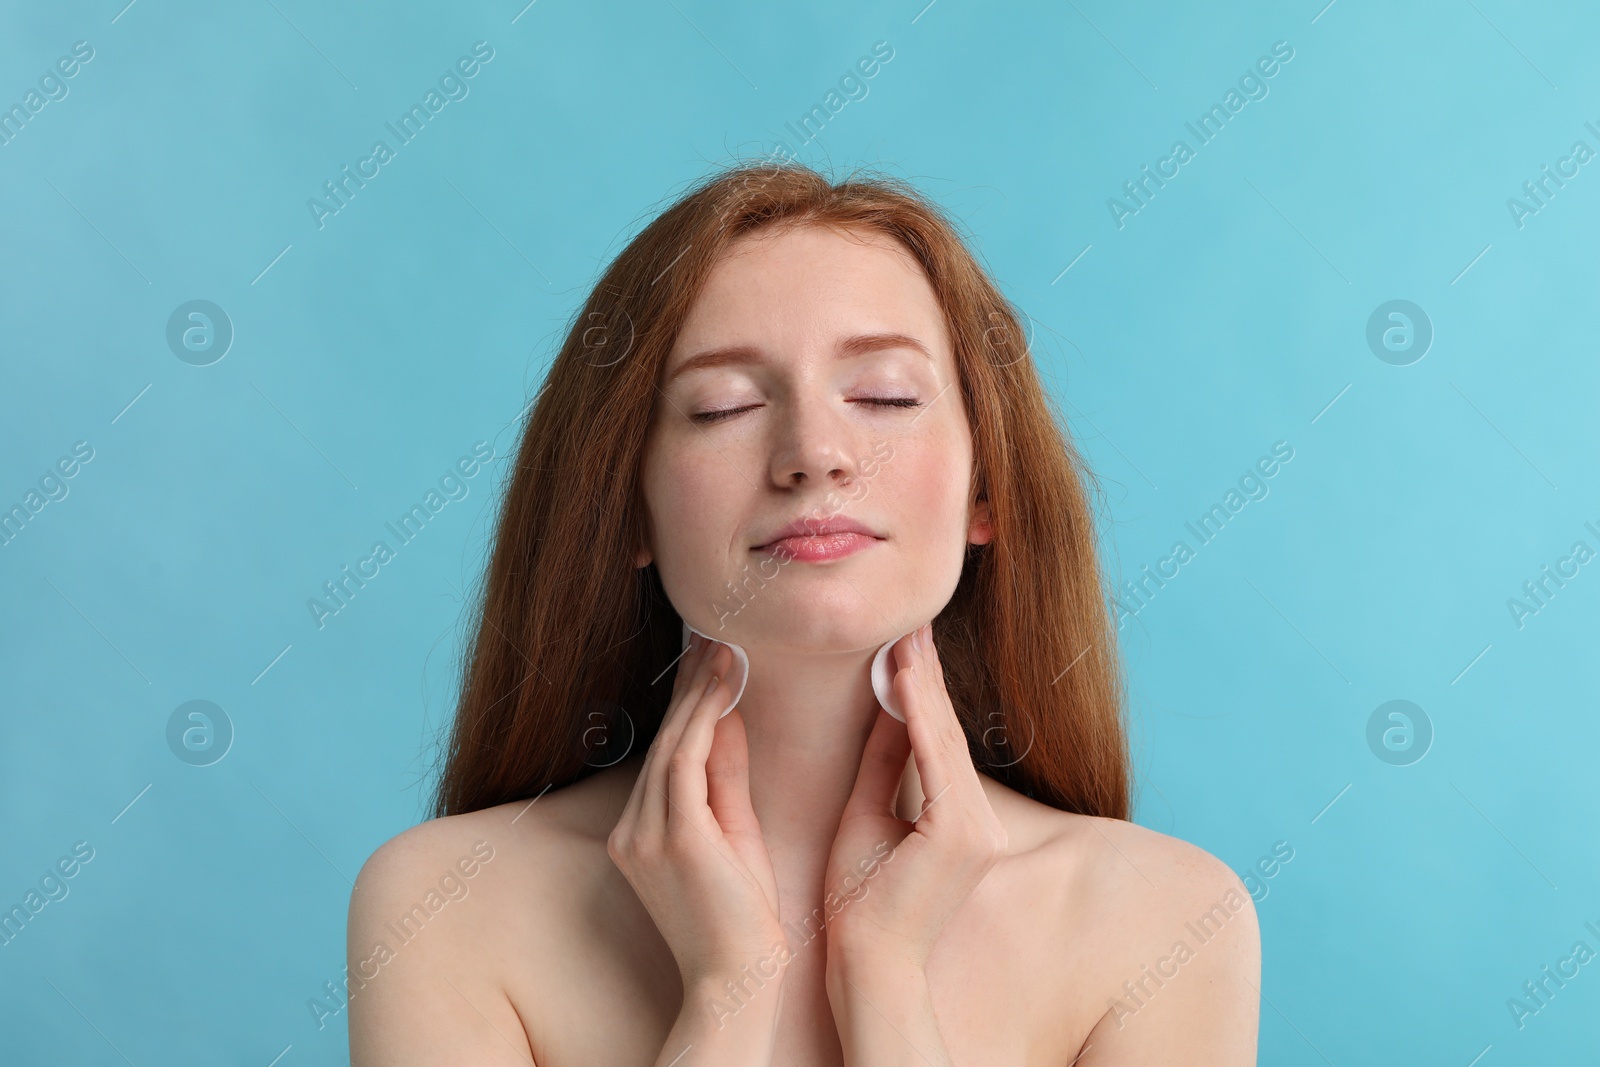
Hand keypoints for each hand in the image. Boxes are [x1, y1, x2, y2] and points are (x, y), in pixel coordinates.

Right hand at [607, 635, 788, 996]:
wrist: (737, 982)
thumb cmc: (743, 919)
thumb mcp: (734, 835)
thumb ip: (726, 778)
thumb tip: (729, 717)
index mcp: (639, 835)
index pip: (667, 754)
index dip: (688, 706)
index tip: (711, 664)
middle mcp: (632, 832)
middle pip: (666, 742)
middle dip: (692, 689)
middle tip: (716, 639)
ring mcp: (646, 836)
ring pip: (674, 745)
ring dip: (700, 694)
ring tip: (724, 650)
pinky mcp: (674, 839)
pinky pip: (686, 763)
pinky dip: (706, 720)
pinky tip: (724, 688)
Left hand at [823, 621, 1007, 973]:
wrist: (866, 967)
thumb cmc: (860, 906)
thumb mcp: (867, 817)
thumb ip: (881, 765)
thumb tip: (884, 709)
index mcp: (960, 823)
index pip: (936, 743)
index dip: (919, 692)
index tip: (902, 646)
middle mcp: (979, 823)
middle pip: (945, 734)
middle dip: (923, 677)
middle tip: (909, 624)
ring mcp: (976, 830)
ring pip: (943, 741)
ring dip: (920, 686)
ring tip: (903, 637)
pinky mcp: (961, 836)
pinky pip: (936, 762)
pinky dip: (917, 718)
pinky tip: (900, 679)